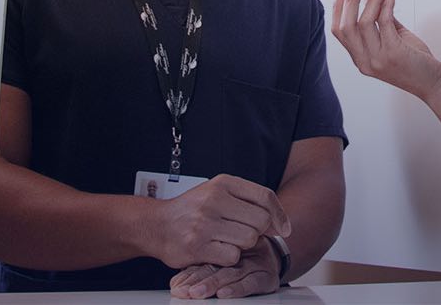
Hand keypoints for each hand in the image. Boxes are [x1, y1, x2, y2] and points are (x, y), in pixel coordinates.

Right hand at [148, 174, 292, 268]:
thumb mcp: (217, 193)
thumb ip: (247, 201)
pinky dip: (230, 257)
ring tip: (229, 241)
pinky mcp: (198, 246)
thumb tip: (280, 222)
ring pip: (249, 239)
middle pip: (261, 221)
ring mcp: (205, 223)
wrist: (156, 225)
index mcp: (223, 183)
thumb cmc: (192, 210)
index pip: (265, 196)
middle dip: (259, 232)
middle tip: (246, 234)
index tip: (285, 229)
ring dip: (244, 245)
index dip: (280, 215)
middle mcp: (214, 200)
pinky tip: (218, 250)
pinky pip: (233, 256)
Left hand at [169, 240, 280, 298]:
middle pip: (215, 268)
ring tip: (198, 292)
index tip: (177, 288)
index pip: (203, 264)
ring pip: (231, 275)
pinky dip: (237, 289)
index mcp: (222, 251)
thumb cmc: (243, 260)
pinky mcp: (266, 277)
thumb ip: (197, 273)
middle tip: (186, 291)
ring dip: (213, 285)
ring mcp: (252, 266)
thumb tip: (176, 284)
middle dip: (199, 281)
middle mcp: (237, 257)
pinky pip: (251, 283)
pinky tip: (224, 293)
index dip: (189, 276)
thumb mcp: (218, 264)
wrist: (272, 256)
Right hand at [330, 0, 440, 100]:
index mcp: (360, 60)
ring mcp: (378, 58)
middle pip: (346, 26)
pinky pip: (385, 21)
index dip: (337, 9)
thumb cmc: (414, 62)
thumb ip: (382, 19)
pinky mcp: (393, 52)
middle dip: (349, 1)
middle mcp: (365, 61)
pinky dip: (387, 4)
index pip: (339, 32)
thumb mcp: (393, 39)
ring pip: (364, 22)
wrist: (432, 84)